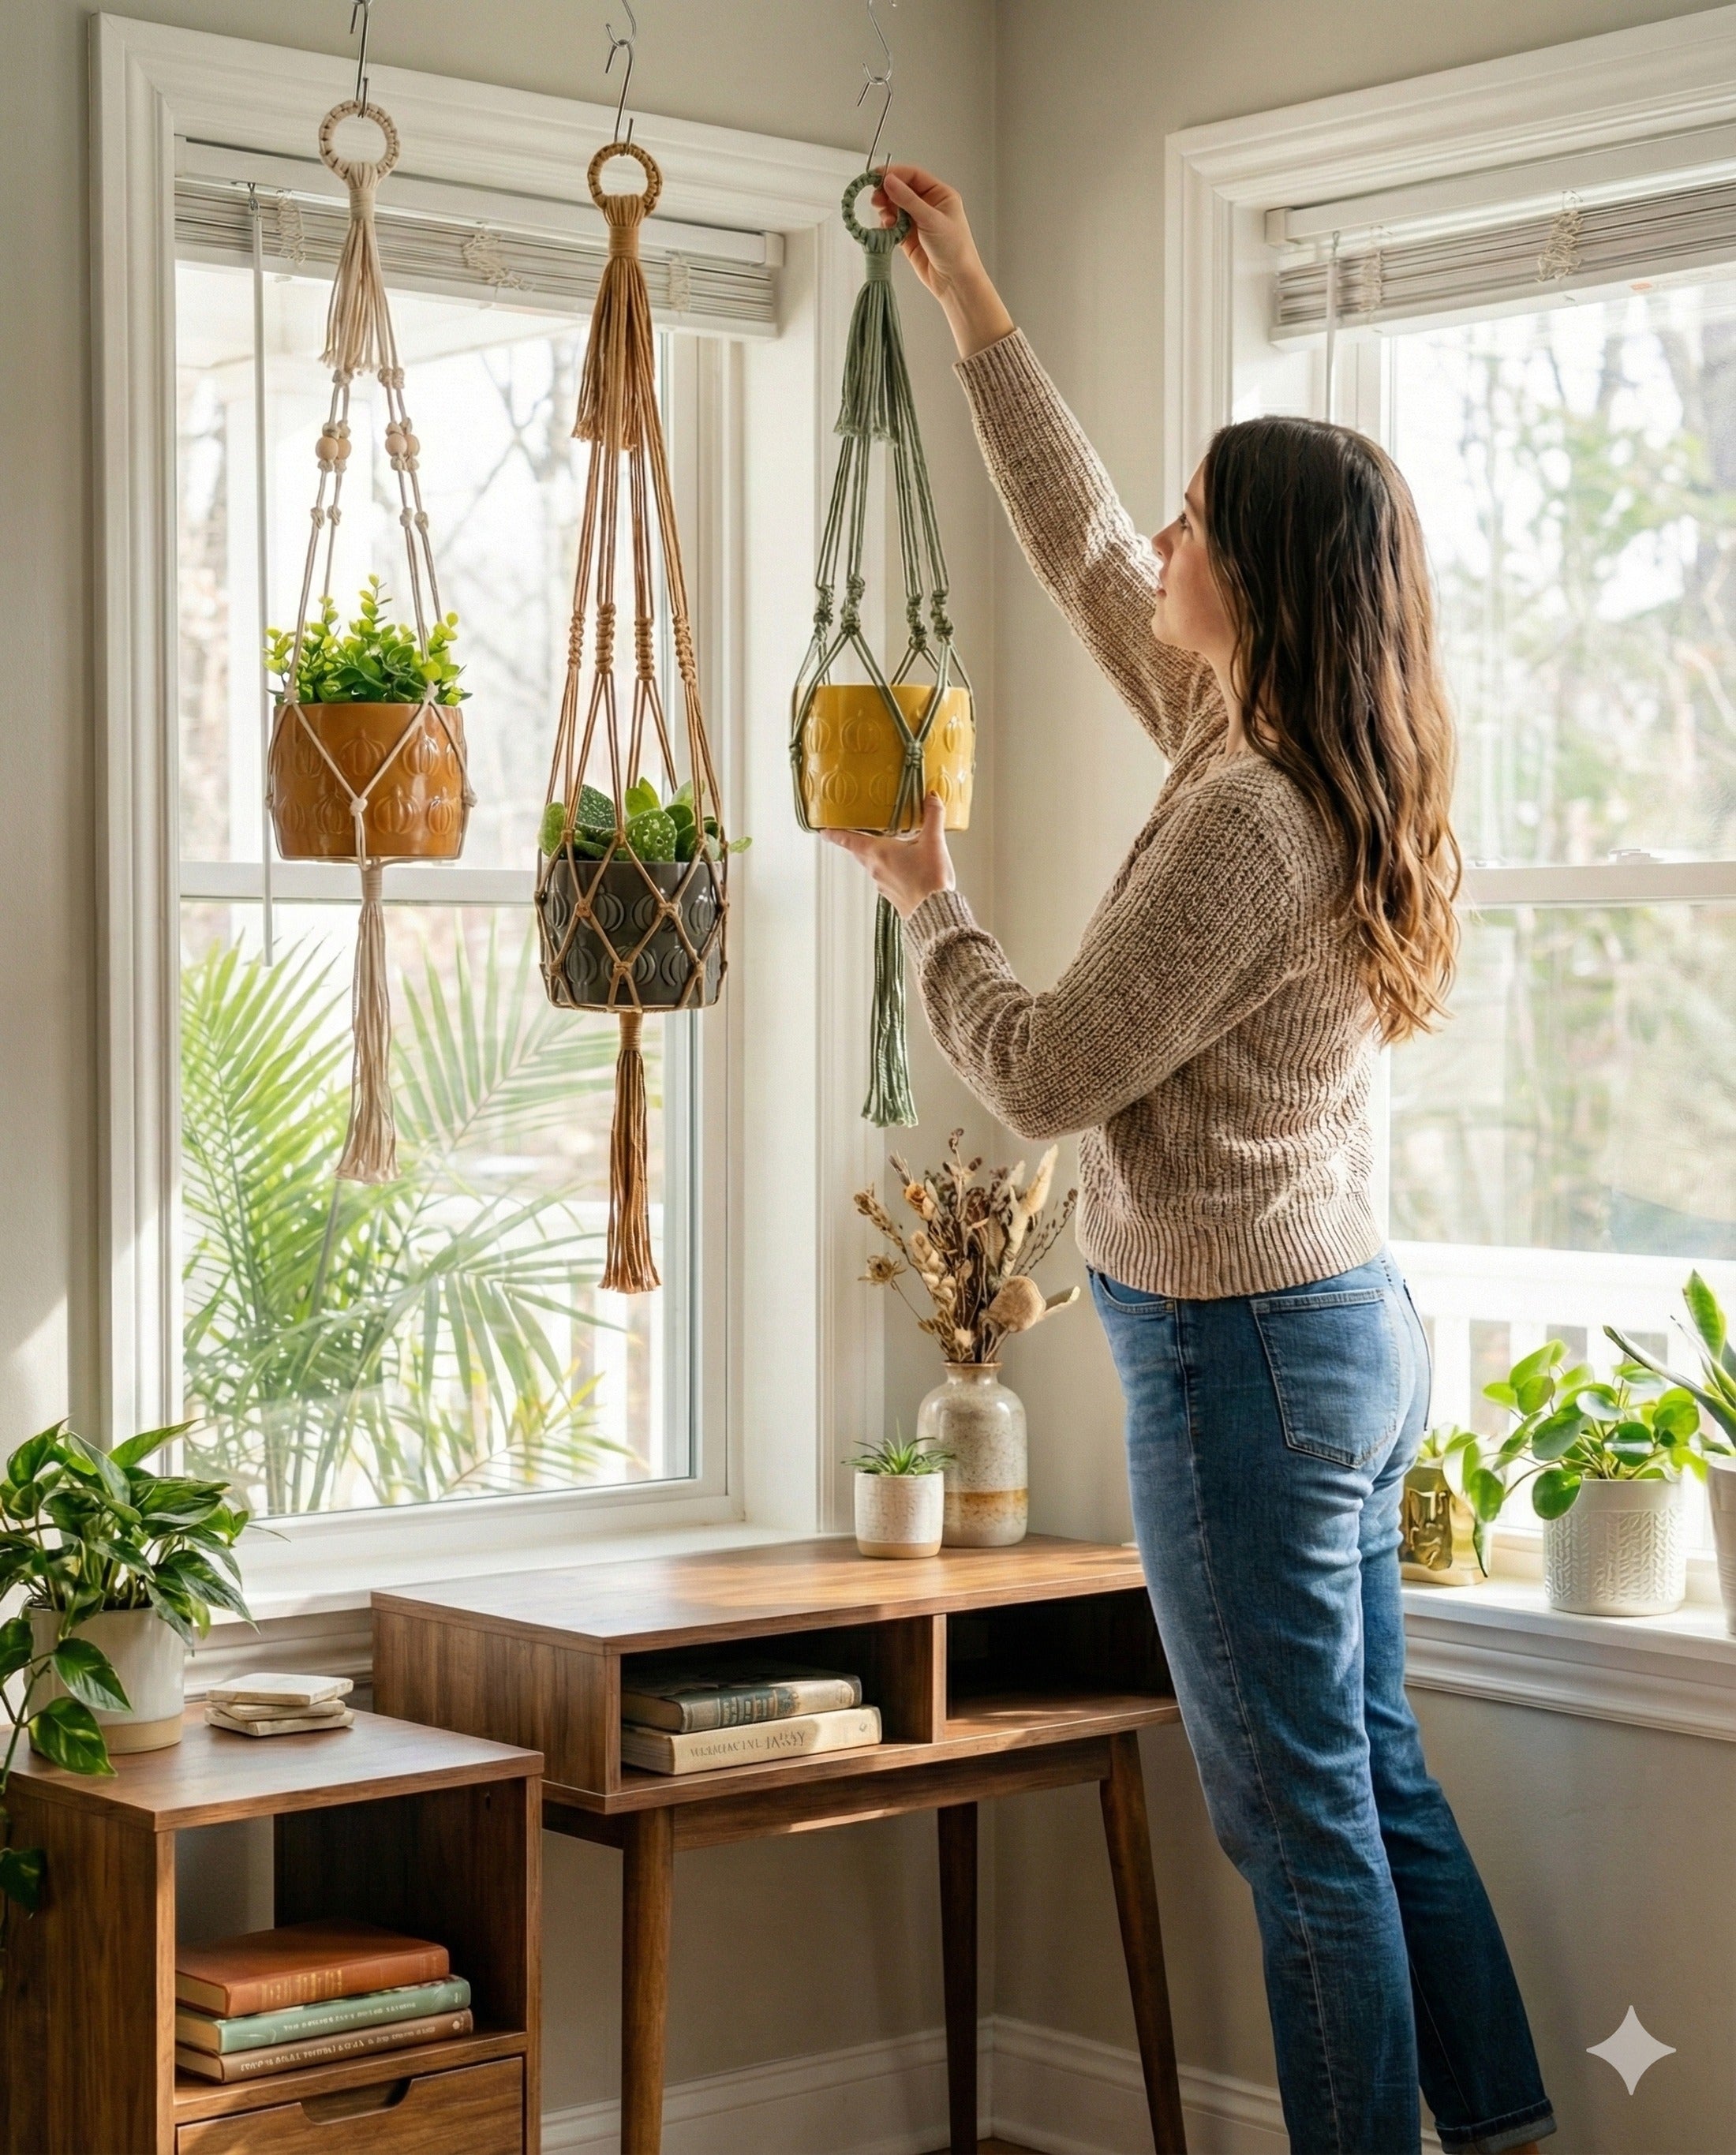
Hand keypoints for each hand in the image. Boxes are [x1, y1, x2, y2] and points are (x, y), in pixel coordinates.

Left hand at [825, 791, 955, 919]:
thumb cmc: (930, 880)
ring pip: (872, 864)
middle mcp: (875, 869)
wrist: (936, 912)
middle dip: (856, 842)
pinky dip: (888, 868)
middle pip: (859, 852)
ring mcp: (882, 884)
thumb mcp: (934, 842)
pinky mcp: (892, 895)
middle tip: (855, 833)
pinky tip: (903, 866)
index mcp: (879, 852)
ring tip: (888, 846)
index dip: (834, 834)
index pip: (849, 840)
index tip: (823, 831)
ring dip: (875, 855)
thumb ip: (932, 817)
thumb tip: (931, 797)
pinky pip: (884, 877)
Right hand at [870, 166, 1014, 359]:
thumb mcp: (931, 219)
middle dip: (887, 192)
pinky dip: (887, 225)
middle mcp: (929, 205)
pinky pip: (893, 225)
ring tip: (881, 213)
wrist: (954, 282)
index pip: (914, 176)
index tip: (876, 176)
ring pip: (896, 208)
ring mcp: (918, 222)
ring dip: (886, 209)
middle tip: (875, 198)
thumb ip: (908, 199)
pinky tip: (885, 227)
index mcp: (940, 195)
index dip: (895, 174)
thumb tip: (888, 181)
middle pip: (902, 190)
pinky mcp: (909, 238)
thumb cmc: (953, 248)